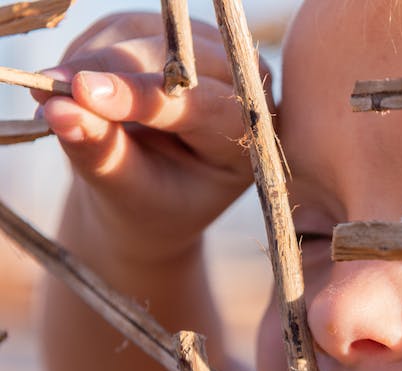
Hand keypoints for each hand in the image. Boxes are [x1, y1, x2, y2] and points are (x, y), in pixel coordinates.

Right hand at [33, 12, 264, 260]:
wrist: (160, 195)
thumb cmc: (157, 204)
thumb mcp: (131, 192)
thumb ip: (101, 153)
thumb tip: (58, 109)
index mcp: (247, 136)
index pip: (201, 105)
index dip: (141, 96)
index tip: (83, 92)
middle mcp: (242, 84)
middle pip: (173, 60)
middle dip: (107, 71)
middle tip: (46, 92)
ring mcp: (210, 52)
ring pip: (143, 34)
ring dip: (91, 63)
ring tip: (61, 103)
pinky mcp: (172, 32)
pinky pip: (120, 28)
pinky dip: (88, 55)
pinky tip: (84, 91)